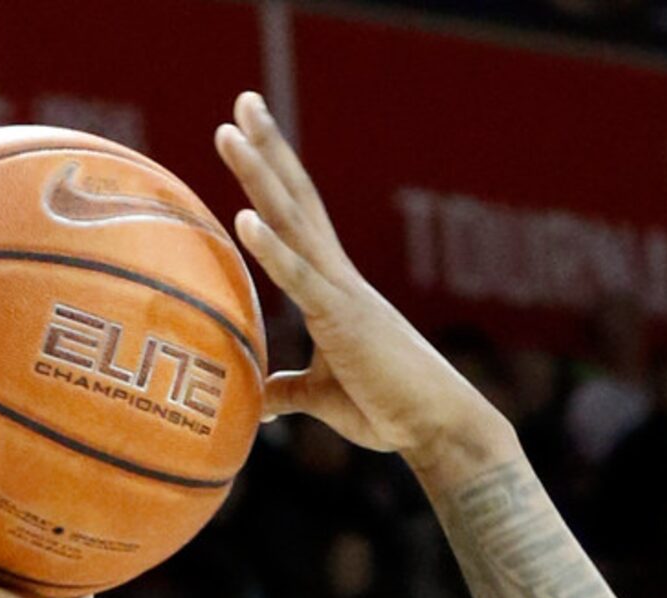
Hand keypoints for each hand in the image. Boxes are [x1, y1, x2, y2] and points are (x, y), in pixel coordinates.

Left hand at [215, 93, 516, 478]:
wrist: (436, 428)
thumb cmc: (388, 411)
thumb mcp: (324, 398)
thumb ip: (290, 392)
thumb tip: (260, 402)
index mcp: (332, 290)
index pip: (297, 220)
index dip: (272, 177)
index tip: (248, 134)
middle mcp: (337, 279)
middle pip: (296, 200)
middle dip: (267, 151)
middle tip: (242, 100)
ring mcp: (341, 295)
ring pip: (293, 223)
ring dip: (259, 176)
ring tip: (230, 129)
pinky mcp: (344, 322)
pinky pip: (302, 281)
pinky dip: (272, 249)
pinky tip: (246, 216)